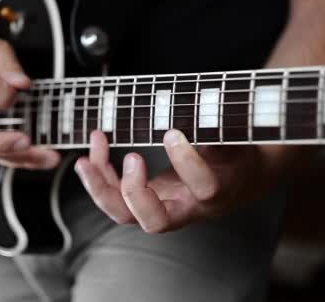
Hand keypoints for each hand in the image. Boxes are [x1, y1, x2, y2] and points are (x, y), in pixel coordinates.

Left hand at [74, 130, 295, 232]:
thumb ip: (221, 126)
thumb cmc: (238, 155)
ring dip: (101, 188)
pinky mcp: (147, 200)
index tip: (172, 133)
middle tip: (131, 157)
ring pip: (125, 214)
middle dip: (134, 192)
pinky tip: (93, 153)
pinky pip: (117, 199)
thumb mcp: (239, 138)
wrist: (239, 180)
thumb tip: (206, 102)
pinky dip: (100, 178)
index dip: (187, 163)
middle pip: (154, 221)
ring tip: (85, 159)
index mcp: (217, 192)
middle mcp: (188, 208)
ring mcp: (164, 208)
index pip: (204, 187)